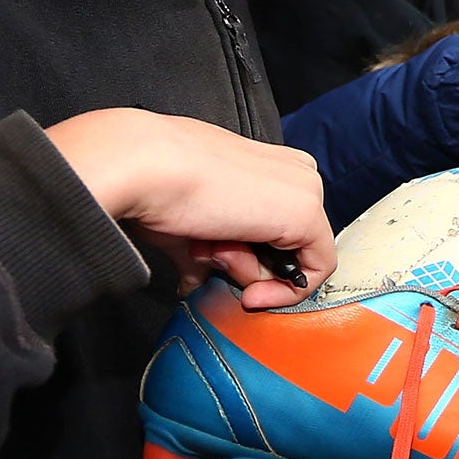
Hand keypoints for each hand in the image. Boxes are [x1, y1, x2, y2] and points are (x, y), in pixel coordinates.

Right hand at [46, 109, 332, 307]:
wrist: (144, 167)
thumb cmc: (157, 184)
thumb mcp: (191, 223)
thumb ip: (208, 250)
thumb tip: (198, 279)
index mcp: (272, 166)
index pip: (281, 229)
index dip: (252, 261)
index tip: (219, 271)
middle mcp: (296, 173)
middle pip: (288, 244)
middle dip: (245, 264)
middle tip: (208, 253)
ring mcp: (306, 192)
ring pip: (295, 257)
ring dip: (248, 270)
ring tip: (211, 245)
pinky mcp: (306, 216)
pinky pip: (315, 271)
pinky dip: (284, 293)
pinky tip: (251, 291)